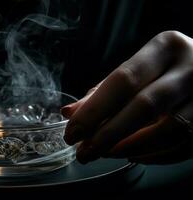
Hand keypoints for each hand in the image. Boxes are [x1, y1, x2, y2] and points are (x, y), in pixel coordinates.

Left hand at [62, 31, 192, 163]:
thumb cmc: (165, 68)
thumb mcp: (137, 70)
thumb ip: (103, 92)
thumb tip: (69, 113)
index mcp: (165, 47)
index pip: (124, 81)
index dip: (94, 110)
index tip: (72, 132)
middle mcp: (192, 66)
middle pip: (145, 106)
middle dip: (108, 134)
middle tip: (84, 153)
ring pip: (170, 129)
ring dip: (132, 147)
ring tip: (105, 154)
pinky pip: (186, 144)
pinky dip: (157, 155)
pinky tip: (134, 155)